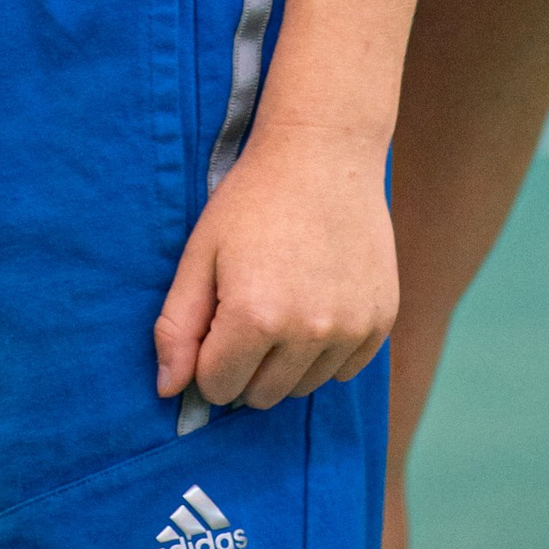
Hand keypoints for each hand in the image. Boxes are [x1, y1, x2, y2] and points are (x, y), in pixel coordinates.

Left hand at [152, 127, 396, 412]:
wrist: (324, 153)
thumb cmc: (252, 200)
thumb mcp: (201, 253)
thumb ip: (177, 325)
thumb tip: (168, 390)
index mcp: (255, 317)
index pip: (218, 387)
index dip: (207, 359)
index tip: (214, 321)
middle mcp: (308, 332)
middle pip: (261, 395)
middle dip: (244, 366)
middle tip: (246, 311)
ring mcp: (350, 329)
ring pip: (303, 387)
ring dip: (285, 363)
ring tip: (282, 303)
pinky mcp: (380, 321)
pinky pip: (344, 370)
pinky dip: (325, 352)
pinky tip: (316, 302)